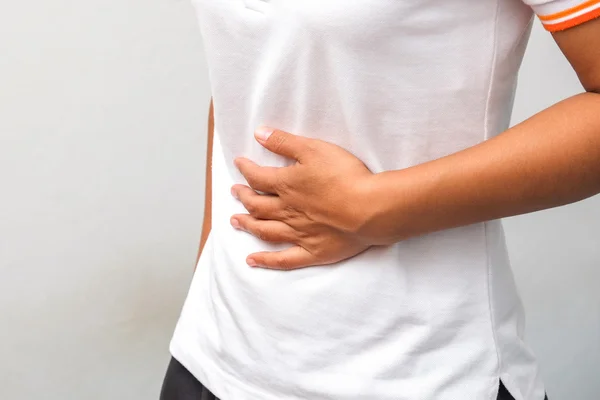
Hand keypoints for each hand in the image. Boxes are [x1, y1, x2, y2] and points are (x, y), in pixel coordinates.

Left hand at [231, 126, 377, 269]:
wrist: (370, 209)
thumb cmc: (346, 176)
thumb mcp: (314, 149)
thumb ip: (285, 142)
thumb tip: (259, 134)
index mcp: (286, 185)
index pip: (257, 177)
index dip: (246, 169)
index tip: (239, 164)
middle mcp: (287, 211)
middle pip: (257, 205)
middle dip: (243, 197)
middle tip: (235, 192)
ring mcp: (298, 234)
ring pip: (264, 230)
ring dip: (248, 225)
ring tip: (235, 221)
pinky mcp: (313, 252)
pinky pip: (283, 259)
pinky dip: (266, 261)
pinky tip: (252, 261)